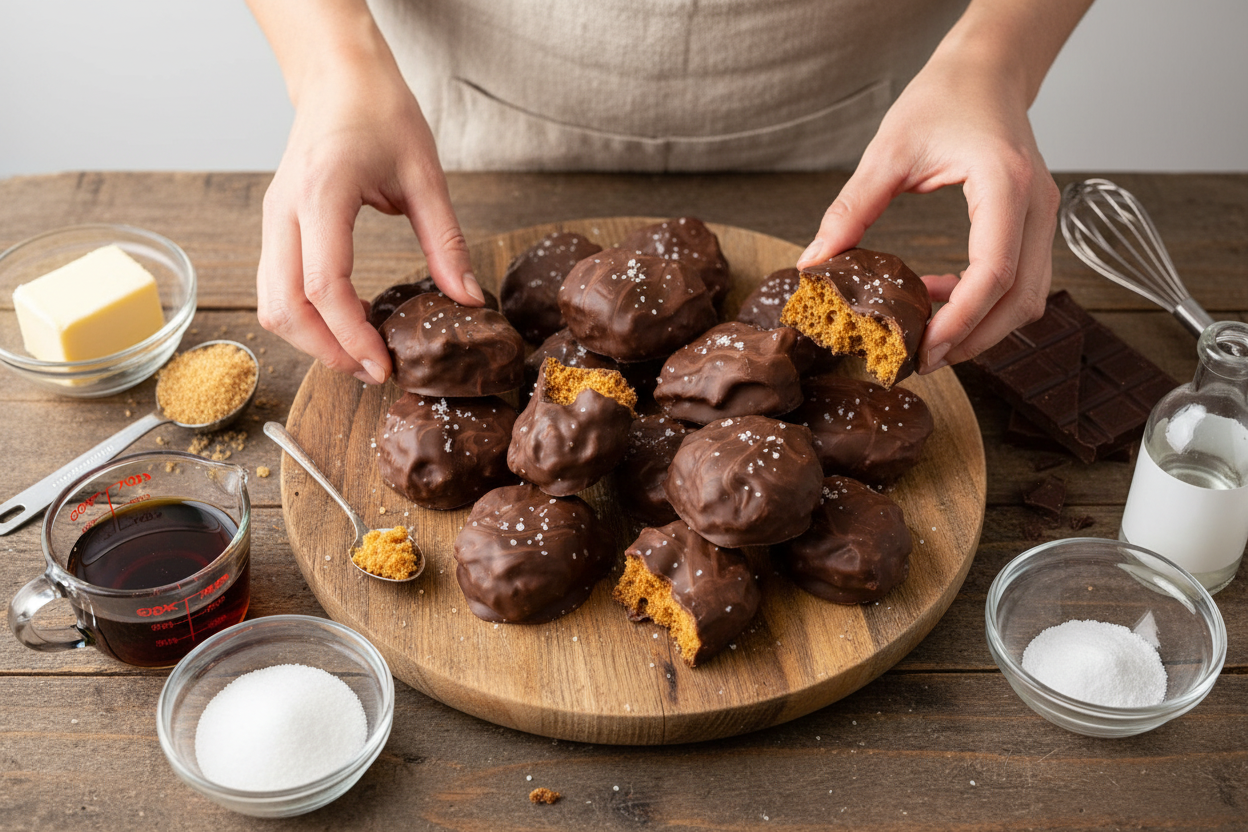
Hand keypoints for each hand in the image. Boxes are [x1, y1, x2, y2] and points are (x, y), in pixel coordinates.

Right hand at [255, 46, 481, 383]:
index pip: (323, 286)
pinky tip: (347, 320)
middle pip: (284, 307)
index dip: (350, 336)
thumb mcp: (426, 175)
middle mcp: (284, 210)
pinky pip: (276, 286)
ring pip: (271, 303)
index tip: (383, 365)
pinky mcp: (276, 225)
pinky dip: (305, 316)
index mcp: (322, 194)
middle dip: (326, 351)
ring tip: (362, 353)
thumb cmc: (381, 112)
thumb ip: (446, 242)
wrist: (339, 76)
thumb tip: (467, 297)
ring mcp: (273, 218)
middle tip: (374, 371)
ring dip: (311, 339)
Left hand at [797, 26, 1062, 372]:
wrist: (987, 70)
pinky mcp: (1035, 224)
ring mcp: (1043, 217)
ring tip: (927, 335)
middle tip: (922, 360)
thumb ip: (851, 210)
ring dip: (982, 326)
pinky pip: (1021, 281)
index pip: (995, 273)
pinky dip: (985, 303)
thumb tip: (813, 263)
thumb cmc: (943, 98)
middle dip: (973, 339)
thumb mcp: (887, 152)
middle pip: (1020, 300)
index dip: (961, 320)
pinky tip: (939, 297)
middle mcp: (1037, 206)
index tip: (923, 349)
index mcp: (1005, 184)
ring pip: (1028, 298)